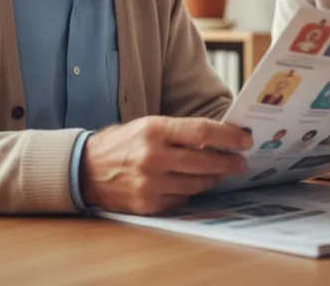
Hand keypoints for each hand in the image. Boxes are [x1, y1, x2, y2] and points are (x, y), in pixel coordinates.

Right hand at [80, 116, 250, 214]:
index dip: (227, 136)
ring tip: (222, 172)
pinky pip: (181, 199)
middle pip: (204, 160)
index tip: (244, 139)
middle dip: (228, 162)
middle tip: (241, 161)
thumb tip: (215, 137)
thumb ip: (179, 131)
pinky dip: (191, 192)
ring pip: (196, 183)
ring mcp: (150, 182)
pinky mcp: (147, 203)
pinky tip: (196, 184)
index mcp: (154, 129)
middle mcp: (153, 156)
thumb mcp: (148, 125)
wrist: (85, 169)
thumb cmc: (121, 142)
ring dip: (213, 178)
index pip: (201, 131)